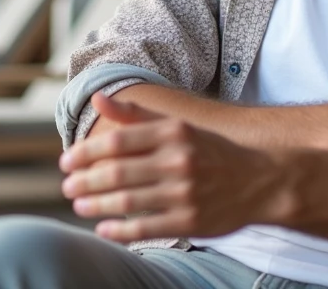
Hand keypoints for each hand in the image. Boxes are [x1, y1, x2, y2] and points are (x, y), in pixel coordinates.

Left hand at [60, 91, 286, 241]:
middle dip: (84, 181)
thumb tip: (96, 98)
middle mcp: (179, 160)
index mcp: (174, 132)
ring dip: (95, 205)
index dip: (85, 152)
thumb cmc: (210, 151)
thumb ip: (135, 115)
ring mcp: (185, 193)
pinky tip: (103, 229)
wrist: (260, 180)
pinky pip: (145, 228)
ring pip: (126, 201)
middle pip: (117, 173)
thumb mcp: (177, 126)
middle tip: (66, 186)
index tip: (66, 161)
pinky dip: (119, 230)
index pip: (117, 141)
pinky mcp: (191, 221)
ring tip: (79, 205)